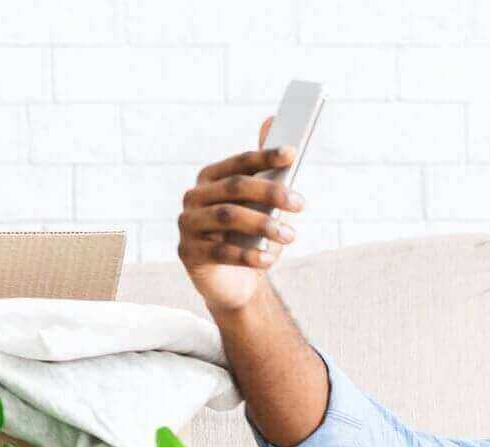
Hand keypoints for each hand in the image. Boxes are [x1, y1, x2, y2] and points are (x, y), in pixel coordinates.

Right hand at [177, 116, 305, 314]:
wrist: (232, 282)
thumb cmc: (248, 237)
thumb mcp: (261, 206)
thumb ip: (265, 169)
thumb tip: (271, 120)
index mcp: (211, 179)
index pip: (239, 163)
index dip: (265, 156)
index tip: (293, 154)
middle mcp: (194, 197)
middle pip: (234, 188)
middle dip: (270, 192)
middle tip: (301, 204)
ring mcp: (188, 225)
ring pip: (227, 217)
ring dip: (263, 224)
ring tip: (290, 235)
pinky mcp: (190, 253)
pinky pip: (221, 251)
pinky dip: (249, 255)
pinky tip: (269, 259)